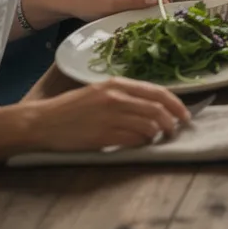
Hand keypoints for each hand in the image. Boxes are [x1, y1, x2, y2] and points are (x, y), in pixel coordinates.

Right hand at [26, 78, 189, 150]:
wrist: (41, 122)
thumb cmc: (70, 108)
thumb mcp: (98, 92)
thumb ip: (124, 95)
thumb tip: (153, 106)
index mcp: (117, 84)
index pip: (158, 92)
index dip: (177, 104)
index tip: (185, 115)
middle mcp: (116, 97)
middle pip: (158, 109)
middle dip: (172, 122)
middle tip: (175, 130)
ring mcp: (110, 116)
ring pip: (149, 125)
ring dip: (157, 134)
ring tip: (156, 138)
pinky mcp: (103, 135)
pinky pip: (133, 139)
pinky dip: (141, 142)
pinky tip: (139, 144)